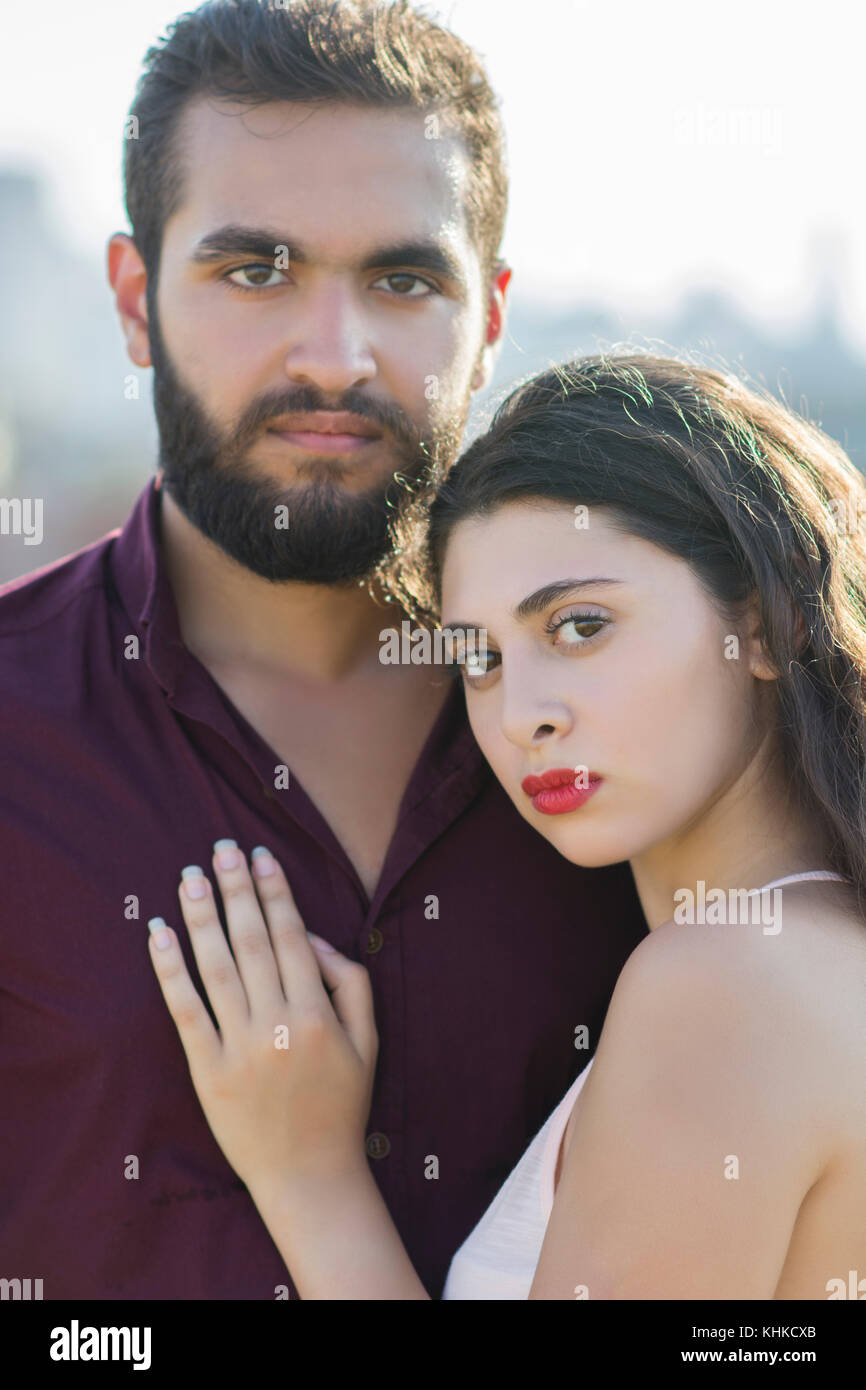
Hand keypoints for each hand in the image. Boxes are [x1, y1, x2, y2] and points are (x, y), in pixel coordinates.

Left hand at [147, 841, 377, 1195]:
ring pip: (216, 966)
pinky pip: (185, 1010)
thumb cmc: (342, 1105)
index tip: (259, 856)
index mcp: (319, 1013)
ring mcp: (239, 1047)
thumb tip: (316, 939)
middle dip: (236, 888)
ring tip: (190, 877)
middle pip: (251, 941)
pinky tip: (159, 934)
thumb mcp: (369, 1041)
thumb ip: (352, 983)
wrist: (309, 1175)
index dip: (273, 892)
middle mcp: (278, 1024)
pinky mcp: (207, 1070)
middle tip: (221, 848)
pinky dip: (170, 969)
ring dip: (201, 915)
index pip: (291, 936)